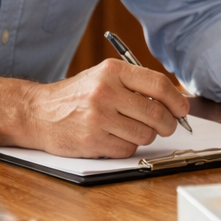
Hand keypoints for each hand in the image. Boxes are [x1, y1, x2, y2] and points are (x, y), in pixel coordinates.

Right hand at [0, 64, 190, 157]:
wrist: (37, 112)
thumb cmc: (79, 95)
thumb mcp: (105, 77)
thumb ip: (137, 85)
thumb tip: (176, 101)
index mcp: (113, 71)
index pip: (158, 85)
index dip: (177, 100)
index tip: (183, 110)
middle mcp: (106, 92)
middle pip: (156, 113)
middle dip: (168, 124)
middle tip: (167, 126)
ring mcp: (98, 118)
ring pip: (145, 134)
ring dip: (146, 136)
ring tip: (133, 129)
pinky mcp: (91, 141)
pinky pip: (128, 149)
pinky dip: (128, 146)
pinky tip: (115, 138)